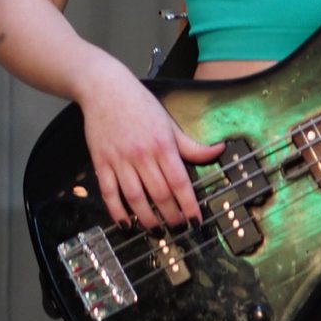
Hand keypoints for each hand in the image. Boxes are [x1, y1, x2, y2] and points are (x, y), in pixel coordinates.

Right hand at [75, 61, 221, 229]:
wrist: (105, 90)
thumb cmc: (141, 105)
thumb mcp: (170, 123)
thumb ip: (192, 145)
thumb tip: (219, 151)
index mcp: (163, 145)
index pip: (180, 182)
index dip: (189, 204)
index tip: (196, 220)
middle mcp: (142, 155)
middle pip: (159, 194)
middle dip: (172, 216)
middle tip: (180, 229)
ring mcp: (120, 160)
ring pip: (135, 197)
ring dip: (148, 218)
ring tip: (158, 231)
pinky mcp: (101, 163)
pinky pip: (109, 193)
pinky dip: (117, 211)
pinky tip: (127, 224)